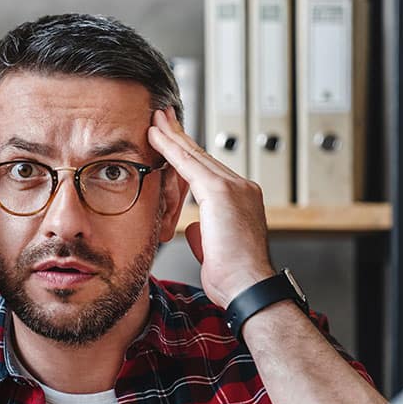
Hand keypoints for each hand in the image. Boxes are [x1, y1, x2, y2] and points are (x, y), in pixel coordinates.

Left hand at [147, 107, 274, 306]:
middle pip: (203, 156)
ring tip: (155, 120)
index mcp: (242, 200)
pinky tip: (156, 136)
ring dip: (172, 136)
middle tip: (162, 117)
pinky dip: (171, 148)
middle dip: (180, 136)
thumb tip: (196, 227)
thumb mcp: (215, 248)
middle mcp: (242, 188)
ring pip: (195, 155)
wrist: (247, 286)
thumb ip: (206, 231)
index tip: (174, 141)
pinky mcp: (222, 191)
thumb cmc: (233, 277)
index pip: (208, 170)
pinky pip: (189, 164)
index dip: (188, 154)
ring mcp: (235, 187)